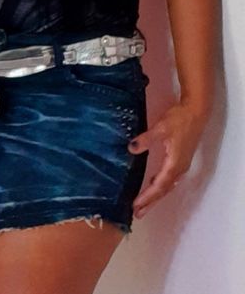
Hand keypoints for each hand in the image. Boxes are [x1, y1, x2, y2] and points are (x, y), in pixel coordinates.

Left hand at [128, 101, 206, 218]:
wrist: (196, 112)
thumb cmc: (179, 120)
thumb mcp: (161, 128)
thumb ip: (146, 139)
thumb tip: (131, 148)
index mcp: (174, 164)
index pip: (158, 186)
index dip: (147, 197)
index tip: (135, 205)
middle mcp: (179, 168)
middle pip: (163, 190)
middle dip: (150, 202)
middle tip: (137, 213)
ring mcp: (181, 165)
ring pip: (166, 186)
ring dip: (154, 196)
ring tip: (143, 205)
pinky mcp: (180, 160)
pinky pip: (169, 179)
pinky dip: (160, 186)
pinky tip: (152, 185)